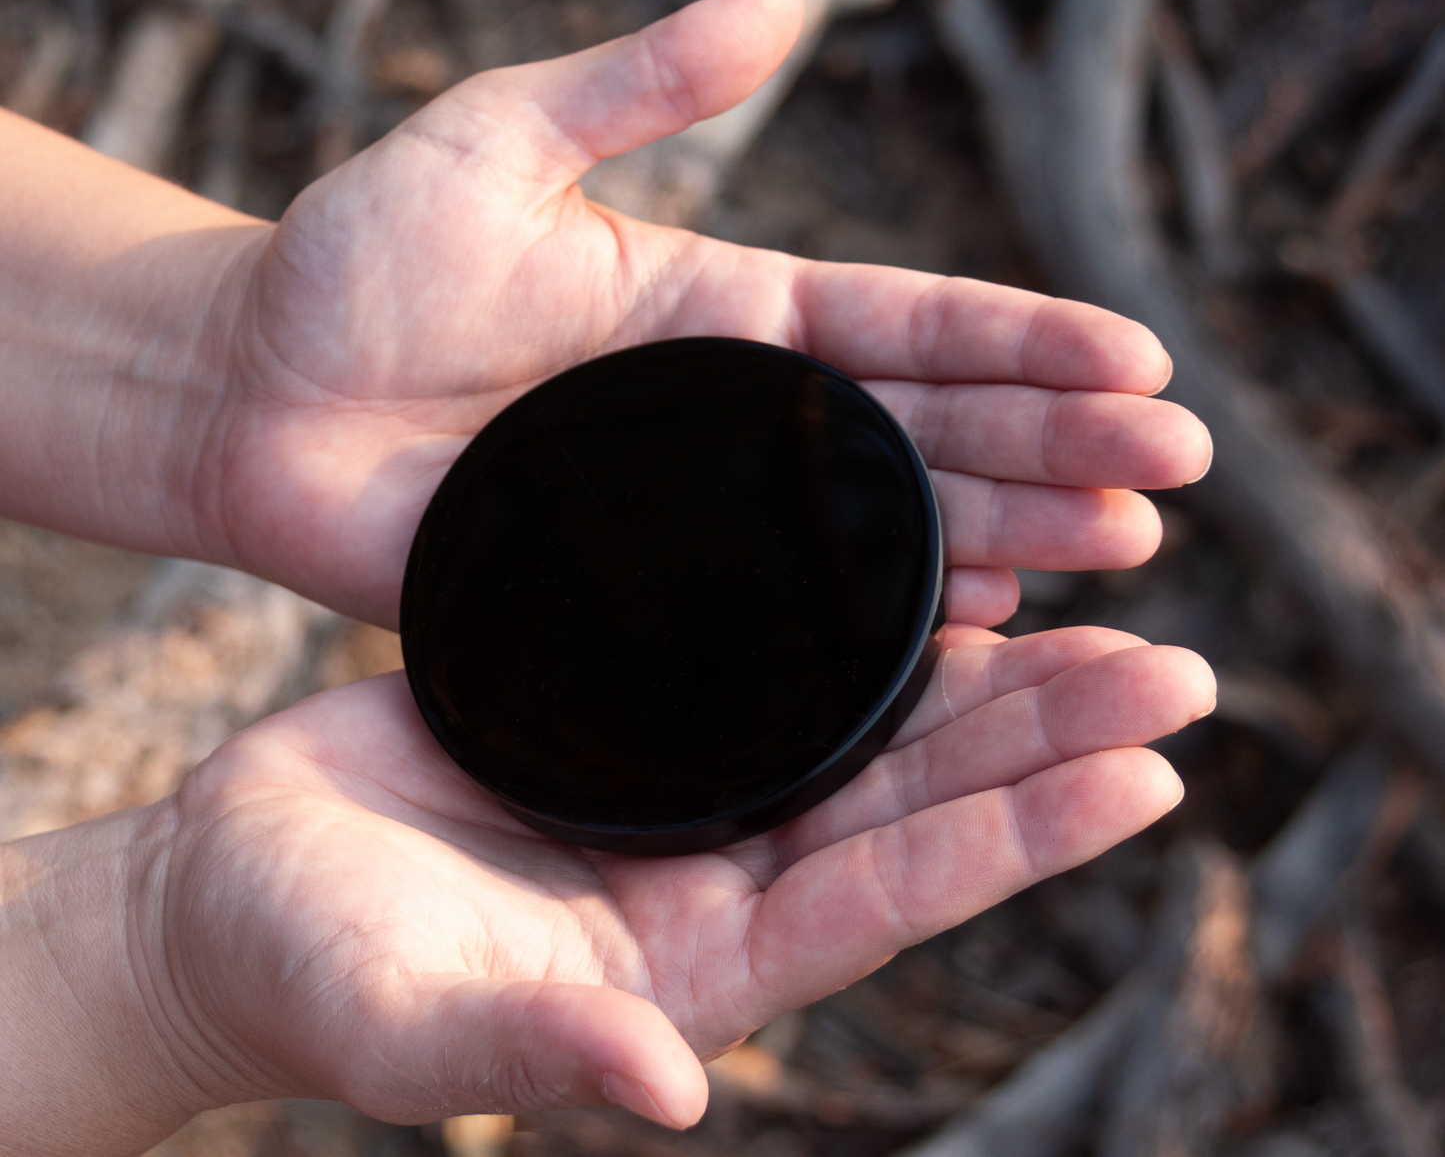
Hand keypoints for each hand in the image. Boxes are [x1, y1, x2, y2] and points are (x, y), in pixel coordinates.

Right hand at [139, 625, 1209, 1130]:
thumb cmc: (303, 972)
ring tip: (1097, 608)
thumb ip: (534, 1048)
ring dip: (982, 673)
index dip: (1016, 841)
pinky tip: (926, 568)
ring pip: (868, 727)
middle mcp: (721, 876)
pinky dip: (860, 619)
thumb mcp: (409, 1018)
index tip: (1143, 777)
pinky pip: (781, 665)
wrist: (238, 888)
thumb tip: (669, 1092)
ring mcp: (689, 795)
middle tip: (1171, 670)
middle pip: (914, 800)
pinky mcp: (644, 723)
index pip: (887, 896)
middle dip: (1044, 740)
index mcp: (693, 964)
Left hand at [199, 0, 1209, 624]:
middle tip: (1171, 474)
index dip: (1025, 341)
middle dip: (1055, 447)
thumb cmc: (360, 257)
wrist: (250, 391)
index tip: (1137, 361)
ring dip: (1004, 538)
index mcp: (729, 308)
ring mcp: (695, 515)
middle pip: (927, 432)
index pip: (909, 323)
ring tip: (1120, 553)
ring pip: (879, 532)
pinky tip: (975, 632)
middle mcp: (735, 417)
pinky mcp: (641, 595)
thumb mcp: (504, 139)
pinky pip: (782, 623)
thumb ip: (648, 81)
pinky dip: (881, 629)